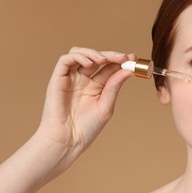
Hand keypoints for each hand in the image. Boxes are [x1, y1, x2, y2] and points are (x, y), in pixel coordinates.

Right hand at [35, 47, 134, 164]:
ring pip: (80, 53)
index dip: (120, 61)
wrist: (67, 140)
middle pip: (97, 58)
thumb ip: (114, 86)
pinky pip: (65, 60)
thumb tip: (128, 70)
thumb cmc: (86, 128)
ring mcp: (70, 78)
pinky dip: (78, 56)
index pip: (109, 68)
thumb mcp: (106, 106)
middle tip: (124, 57)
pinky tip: (91, 63)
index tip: (133, 58)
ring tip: (105, 60)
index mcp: (96, 86)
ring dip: (94, 52)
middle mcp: (83, 79)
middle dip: (111, 55)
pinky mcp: (58, 79)